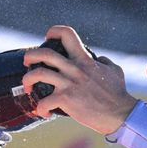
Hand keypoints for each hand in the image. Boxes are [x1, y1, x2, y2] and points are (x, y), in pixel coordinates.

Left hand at [22, 25, 138, 134]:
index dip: (54, 32)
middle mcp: (75, 69)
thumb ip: (103, 62)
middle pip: (45, 53)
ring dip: (28, 80)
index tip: (47, 38)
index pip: (67, 34)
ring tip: (28, 87)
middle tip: (27, 63)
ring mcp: (69, 84)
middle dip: (30, 56)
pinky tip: (44, 112)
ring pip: (39, 74)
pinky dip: (40, 108)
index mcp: (85, 60)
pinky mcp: (66, 100)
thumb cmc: (117, 95)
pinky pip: (44, 102)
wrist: (119, 114)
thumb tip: (98, 60)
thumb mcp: (114, 71)